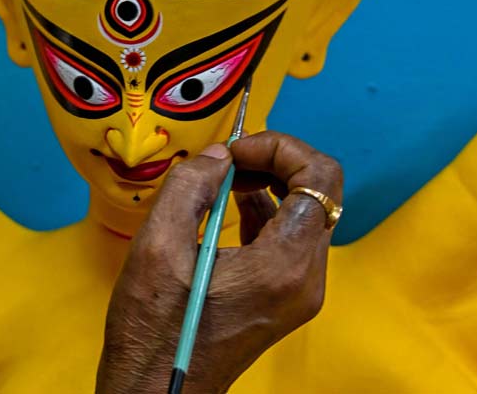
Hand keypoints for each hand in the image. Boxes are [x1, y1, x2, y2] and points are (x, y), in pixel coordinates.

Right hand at [98, 131, 341, 393]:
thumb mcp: (158, 245)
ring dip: (273, 180)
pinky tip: (232, 202)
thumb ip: (191, 185)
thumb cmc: (154, 329)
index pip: (319, 177)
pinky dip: (269, 207)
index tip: (235, 151)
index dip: (281, 147)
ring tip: (227, 176)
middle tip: (232, 158)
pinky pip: (294, 234)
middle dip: (278, 159)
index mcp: (285, 265)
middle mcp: (307, 278)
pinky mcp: (287, 296)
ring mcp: (301, 291)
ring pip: (310, 210)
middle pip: (321, 190)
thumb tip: (220, 154)